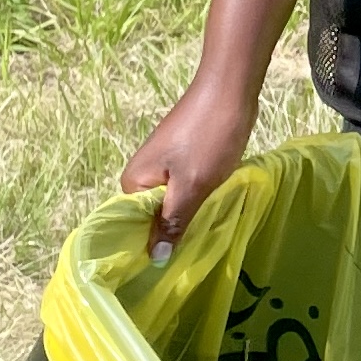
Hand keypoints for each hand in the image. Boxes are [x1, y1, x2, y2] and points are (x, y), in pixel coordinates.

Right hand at [120, 73, 257, 257]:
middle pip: (151, 217)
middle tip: (191, 259)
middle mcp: (141, 176)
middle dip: (170, 235)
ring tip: (201, 244)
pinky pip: (183, 191)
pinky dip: (195, 203)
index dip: (148, 248)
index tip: (167, 270)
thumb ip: (173, 221)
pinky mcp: (182, 160)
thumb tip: (154, 258)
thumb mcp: (192, 186)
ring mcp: (162, 167)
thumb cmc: (209, 137)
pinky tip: (209, 216)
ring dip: (185, 220)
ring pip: (170, 205)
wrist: (229, 89)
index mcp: (133, 182)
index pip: (131, 227)